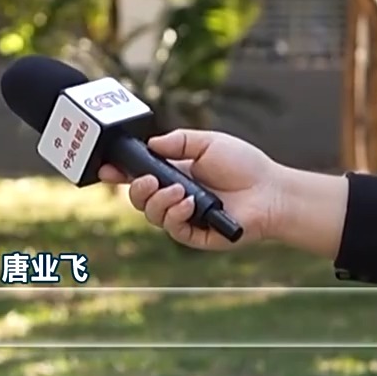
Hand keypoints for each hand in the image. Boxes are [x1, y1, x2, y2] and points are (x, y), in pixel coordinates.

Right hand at [97, 129, 284, 250]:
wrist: (271, 192)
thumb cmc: (245, 166)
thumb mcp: (207, 142)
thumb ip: (178, 141)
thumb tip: (151, 144)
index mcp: (174, 174)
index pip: (139, 175)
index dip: (119, 173)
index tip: (106, 169)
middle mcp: (174, 197)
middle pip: (138, 198)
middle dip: (135, 189)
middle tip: (150, 180)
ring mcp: (183, 217)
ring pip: (150, 214)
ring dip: (159, 200)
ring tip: (180, 191)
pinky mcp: (194, 234)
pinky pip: (171, 227)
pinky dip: (175, 213)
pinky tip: (190, 203)